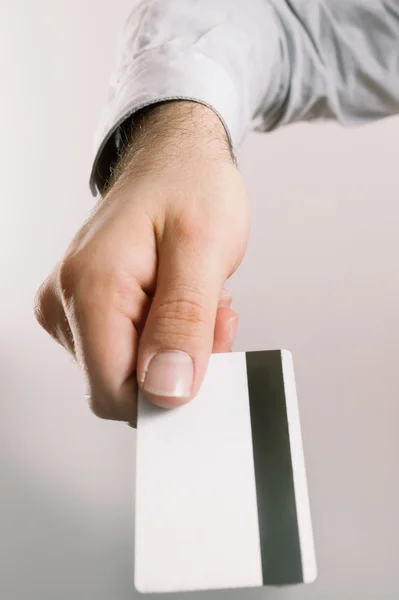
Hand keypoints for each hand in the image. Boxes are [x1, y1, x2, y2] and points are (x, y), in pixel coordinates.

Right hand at [34, 102, 249, 424]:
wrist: (174, 159)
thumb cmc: (189, 186)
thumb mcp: (204, 248)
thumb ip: (183, 323)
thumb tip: (166, 390)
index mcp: (88, 286)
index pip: (113, 391)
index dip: (168, 389)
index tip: (208, 353)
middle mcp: (65, 301)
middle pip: (120, 385)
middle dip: (178, 364)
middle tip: (210, 314)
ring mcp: (69, 307)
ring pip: (127, 372)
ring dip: (175, 348)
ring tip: (196, 298)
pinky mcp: (82, 310)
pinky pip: (125, 352)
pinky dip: (163, 338)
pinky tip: (178, 301)